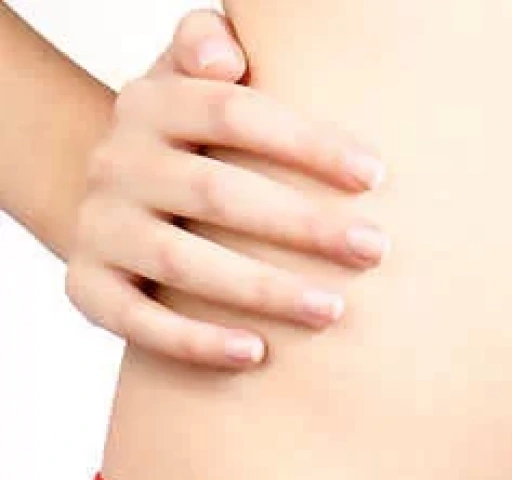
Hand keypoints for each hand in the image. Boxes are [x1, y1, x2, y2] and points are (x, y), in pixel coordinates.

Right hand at [64, 8, 387, 367]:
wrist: (113, 206)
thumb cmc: (189, 144)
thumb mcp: (191, 83)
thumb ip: (209, 45)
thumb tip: (225, 58)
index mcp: (152, 104)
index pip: (233, 112)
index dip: (305, 143)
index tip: (374, 176)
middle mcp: (116, 162)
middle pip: (216, 193)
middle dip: (301, 223)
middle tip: (374, 249)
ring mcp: (99, 227)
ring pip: (183, 263)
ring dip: (262, 289)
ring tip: (332, 310)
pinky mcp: (89, 289)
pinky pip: (140, 323)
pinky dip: (197, 342)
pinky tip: (257, 354)